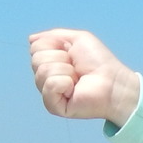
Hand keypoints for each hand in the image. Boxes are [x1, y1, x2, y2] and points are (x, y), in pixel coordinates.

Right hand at [28, 28, 142, 126]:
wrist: (112, 81)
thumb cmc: (99, 61)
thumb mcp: (77, 38)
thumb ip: (53, 35)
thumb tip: (30, 39)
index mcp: (50, 62)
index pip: (35, 48)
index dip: (54, 45)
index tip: (71, 51)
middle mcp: (46, 77)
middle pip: (36, 59)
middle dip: (59, 58)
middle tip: (76, 67)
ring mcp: (49, 93)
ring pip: (42, 71)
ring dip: (65, 70)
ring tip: (77, 78)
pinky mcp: (54, 106)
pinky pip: (49, 86)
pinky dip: (64, 82)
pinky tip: (74, 89)